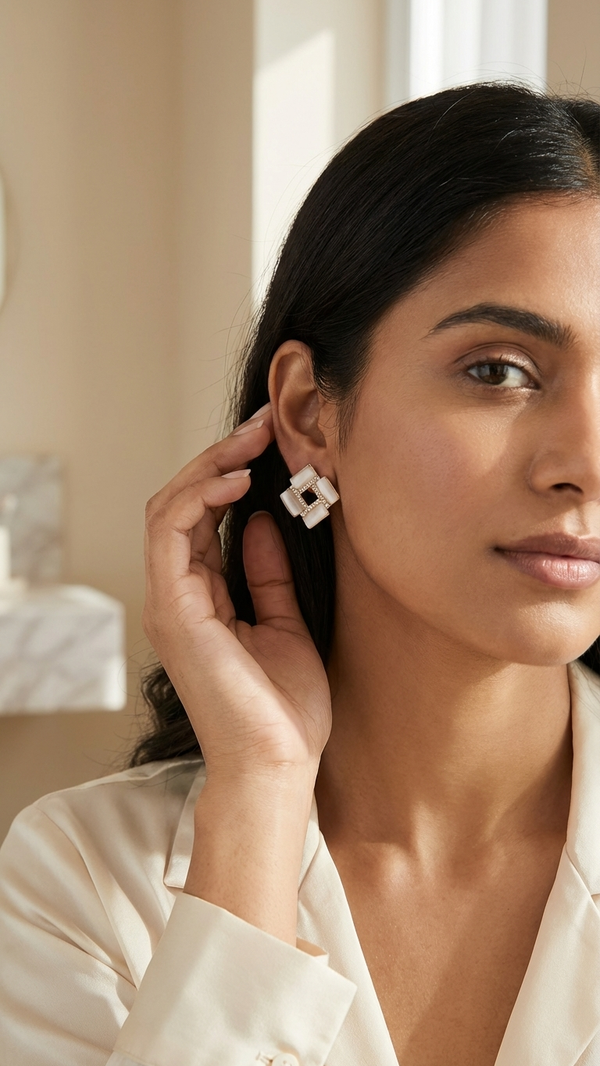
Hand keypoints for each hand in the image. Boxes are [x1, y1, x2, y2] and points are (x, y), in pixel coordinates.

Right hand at [142, 404, 331, 782]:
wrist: (279, 764)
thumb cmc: (284, 709)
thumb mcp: (286, 622)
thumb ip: (267, 572)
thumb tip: (262, 521)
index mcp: (200, 599)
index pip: (200, 518)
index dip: (230, 473)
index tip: (271, 442)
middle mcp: (176, 596)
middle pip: (180, 504)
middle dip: (220, 458)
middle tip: (263, 426)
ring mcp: (170, 603)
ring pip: (169, 510)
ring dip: (209, 466)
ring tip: (251, 441)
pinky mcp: (175, 611)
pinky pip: (171, 535)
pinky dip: (198, 498)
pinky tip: (237, 479)